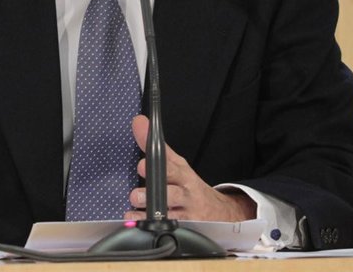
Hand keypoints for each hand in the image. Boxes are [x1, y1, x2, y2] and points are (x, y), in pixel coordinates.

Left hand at [125, 114, 256, 221]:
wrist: (218, 211)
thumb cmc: (189, 185)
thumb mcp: (176, 164)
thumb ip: (155, 146)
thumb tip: (139, 122)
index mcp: (182, 175)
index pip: (170, 169)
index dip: (156, 167)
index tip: (142, 165)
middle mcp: (185, 194)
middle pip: (171, 194)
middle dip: (152, 194)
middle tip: (136, 195)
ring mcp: (186, 213)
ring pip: (168, 215)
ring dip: (148, 214)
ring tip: (134, 209)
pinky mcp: (185, 229)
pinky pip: (167, 229)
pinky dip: (149, 227)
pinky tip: (136, 223)